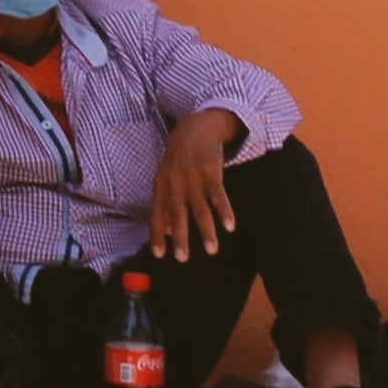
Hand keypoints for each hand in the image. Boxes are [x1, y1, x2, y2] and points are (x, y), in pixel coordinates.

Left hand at [149, 110, 240, 259]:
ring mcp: (193, 177)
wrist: (194, 128)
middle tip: (182, 259)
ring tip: (212, 250)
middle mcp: (175, 183)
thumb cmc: (178, 159)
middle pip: (177, 214)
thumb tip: (169, 233)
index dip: (157, 234)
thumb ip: (166, 204)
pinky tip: (230, 226)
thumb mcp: (166, 178)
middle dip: (180, 238)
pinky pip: (218, 195)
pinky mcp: (211, 171)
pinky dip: (224, 211)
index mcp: (161, 185)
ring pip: (200, 209)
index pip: (157, 213)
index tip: (159, 255)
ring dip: (206, 231)